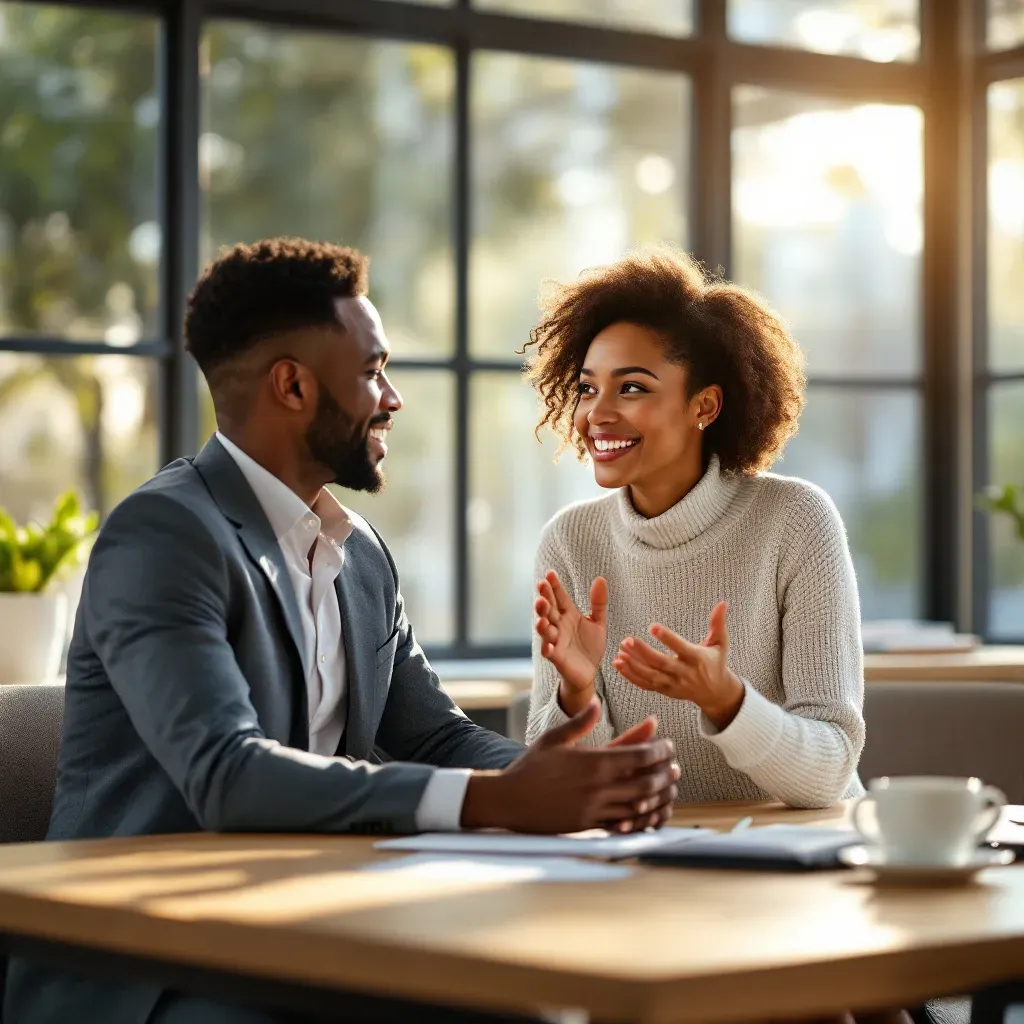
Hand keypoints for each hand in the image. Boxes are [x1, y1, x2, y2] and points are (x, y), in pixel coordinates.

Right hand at [461, 700, 678, 833]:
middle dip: (666, 775)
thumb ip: (579, 722)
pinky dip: (642, 819)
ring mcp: (594, 809)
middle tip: (675, 768)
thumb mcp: (554, 739)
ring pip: (640, 807)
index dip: (660, 751)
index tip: (668, 746)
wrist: (508, 800)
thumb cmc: (530, 767)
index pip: (639, 756)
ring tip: (670, 790)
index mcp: (592, 761)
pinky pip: (624, 825)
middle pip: (646, 782)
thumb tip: (597, 703)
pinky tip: (650, 814)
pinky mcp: (589, 826)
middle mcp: (597, 787)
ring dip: (660, 798)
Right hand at [535, 571, 607, 715]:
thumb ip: (598, 602)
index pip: (560, 597)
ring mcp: (556, 641)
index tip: (550, 573)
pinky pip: (550, 653)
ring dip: (541, 623)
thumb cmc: (589, 646)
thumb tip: (601, 578)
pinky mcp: (557, 658)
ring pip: (546, 630)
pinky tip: (547, 645)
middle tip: (541, 588)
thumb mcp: (597, 622)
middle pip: (549, 610)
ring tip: (541, 617)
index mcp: (568, 615)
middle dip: (544, 599)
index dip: (555, 586)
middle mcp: (559, 626)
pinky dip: (547, 649)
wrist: (589, 672)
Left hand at [612, 601, 744, 730]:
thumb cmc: (716, 663)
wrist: (715, 693)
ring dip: (633, 665)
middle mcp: (683, 673)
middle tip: (627, 640)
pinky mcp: (664, 690)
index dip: (667, 638)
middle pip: (660, 663)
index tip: (652, 626)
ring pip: (650, 676)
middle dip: (643, 653)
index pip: (680, 648)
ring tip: (619, 652)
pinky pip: (645, 685)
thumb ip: (718, 624)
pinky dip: (630, 676)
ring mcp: (672, 684)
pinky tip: (618, 664)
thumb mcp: (720, 644)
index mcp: (697, 659)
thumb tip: (722, 603)